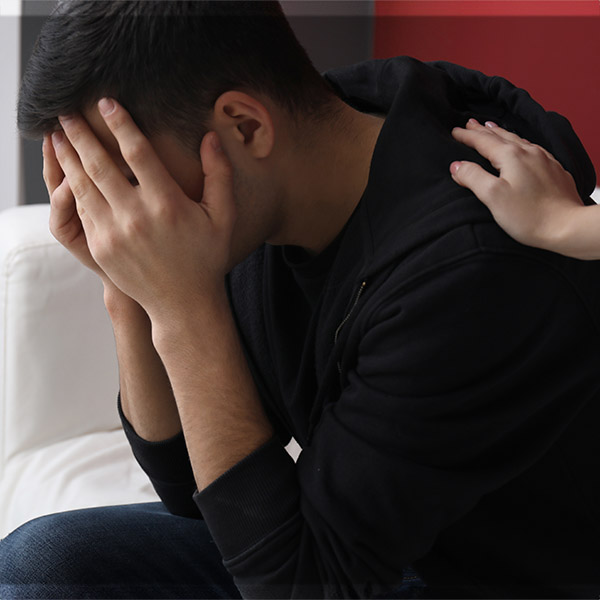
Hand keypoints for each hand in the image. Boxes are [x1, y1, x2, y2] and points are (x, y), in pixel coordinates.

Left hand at [52, 99, 235, 320]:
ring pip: (83, 186)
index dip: (120, 124)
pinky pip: (81, 210)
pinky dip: (71, 188)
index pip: (137, 153)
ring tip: (57, 136)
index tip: (105, 103)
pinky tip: (66, 174)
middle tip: (65, 111)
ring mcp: (113, 233)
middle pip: (99, 164)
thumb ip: (218, 175)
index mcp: (166, 203)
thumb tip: (210, 137)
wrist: (183, 302)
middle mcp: (135, 216)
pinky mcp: (101, 247)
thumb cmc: (206, 258)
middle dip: (80, 134)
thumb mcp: (223, 217)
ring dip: (68, 157)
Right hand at [449, 119, 583, 251]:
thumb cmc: (529, 215)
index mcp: (511, 156)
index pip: (483, 141)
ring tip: (492, 128)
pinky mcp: (554, 171)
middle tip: (470, 123)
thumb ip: (472, 177)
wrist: (567, 226)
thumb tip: (456, 165)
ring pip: (518, 140)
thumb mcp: (493, 196)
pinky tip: (521, 147)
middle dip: (483, 130)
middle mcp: (529, 153)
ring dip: (501, 134)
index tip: (454, 131)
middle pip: (501, 136)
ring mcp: (544, 161)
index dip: (467, 136)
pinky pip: (532, 150)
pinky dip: (519, 144)